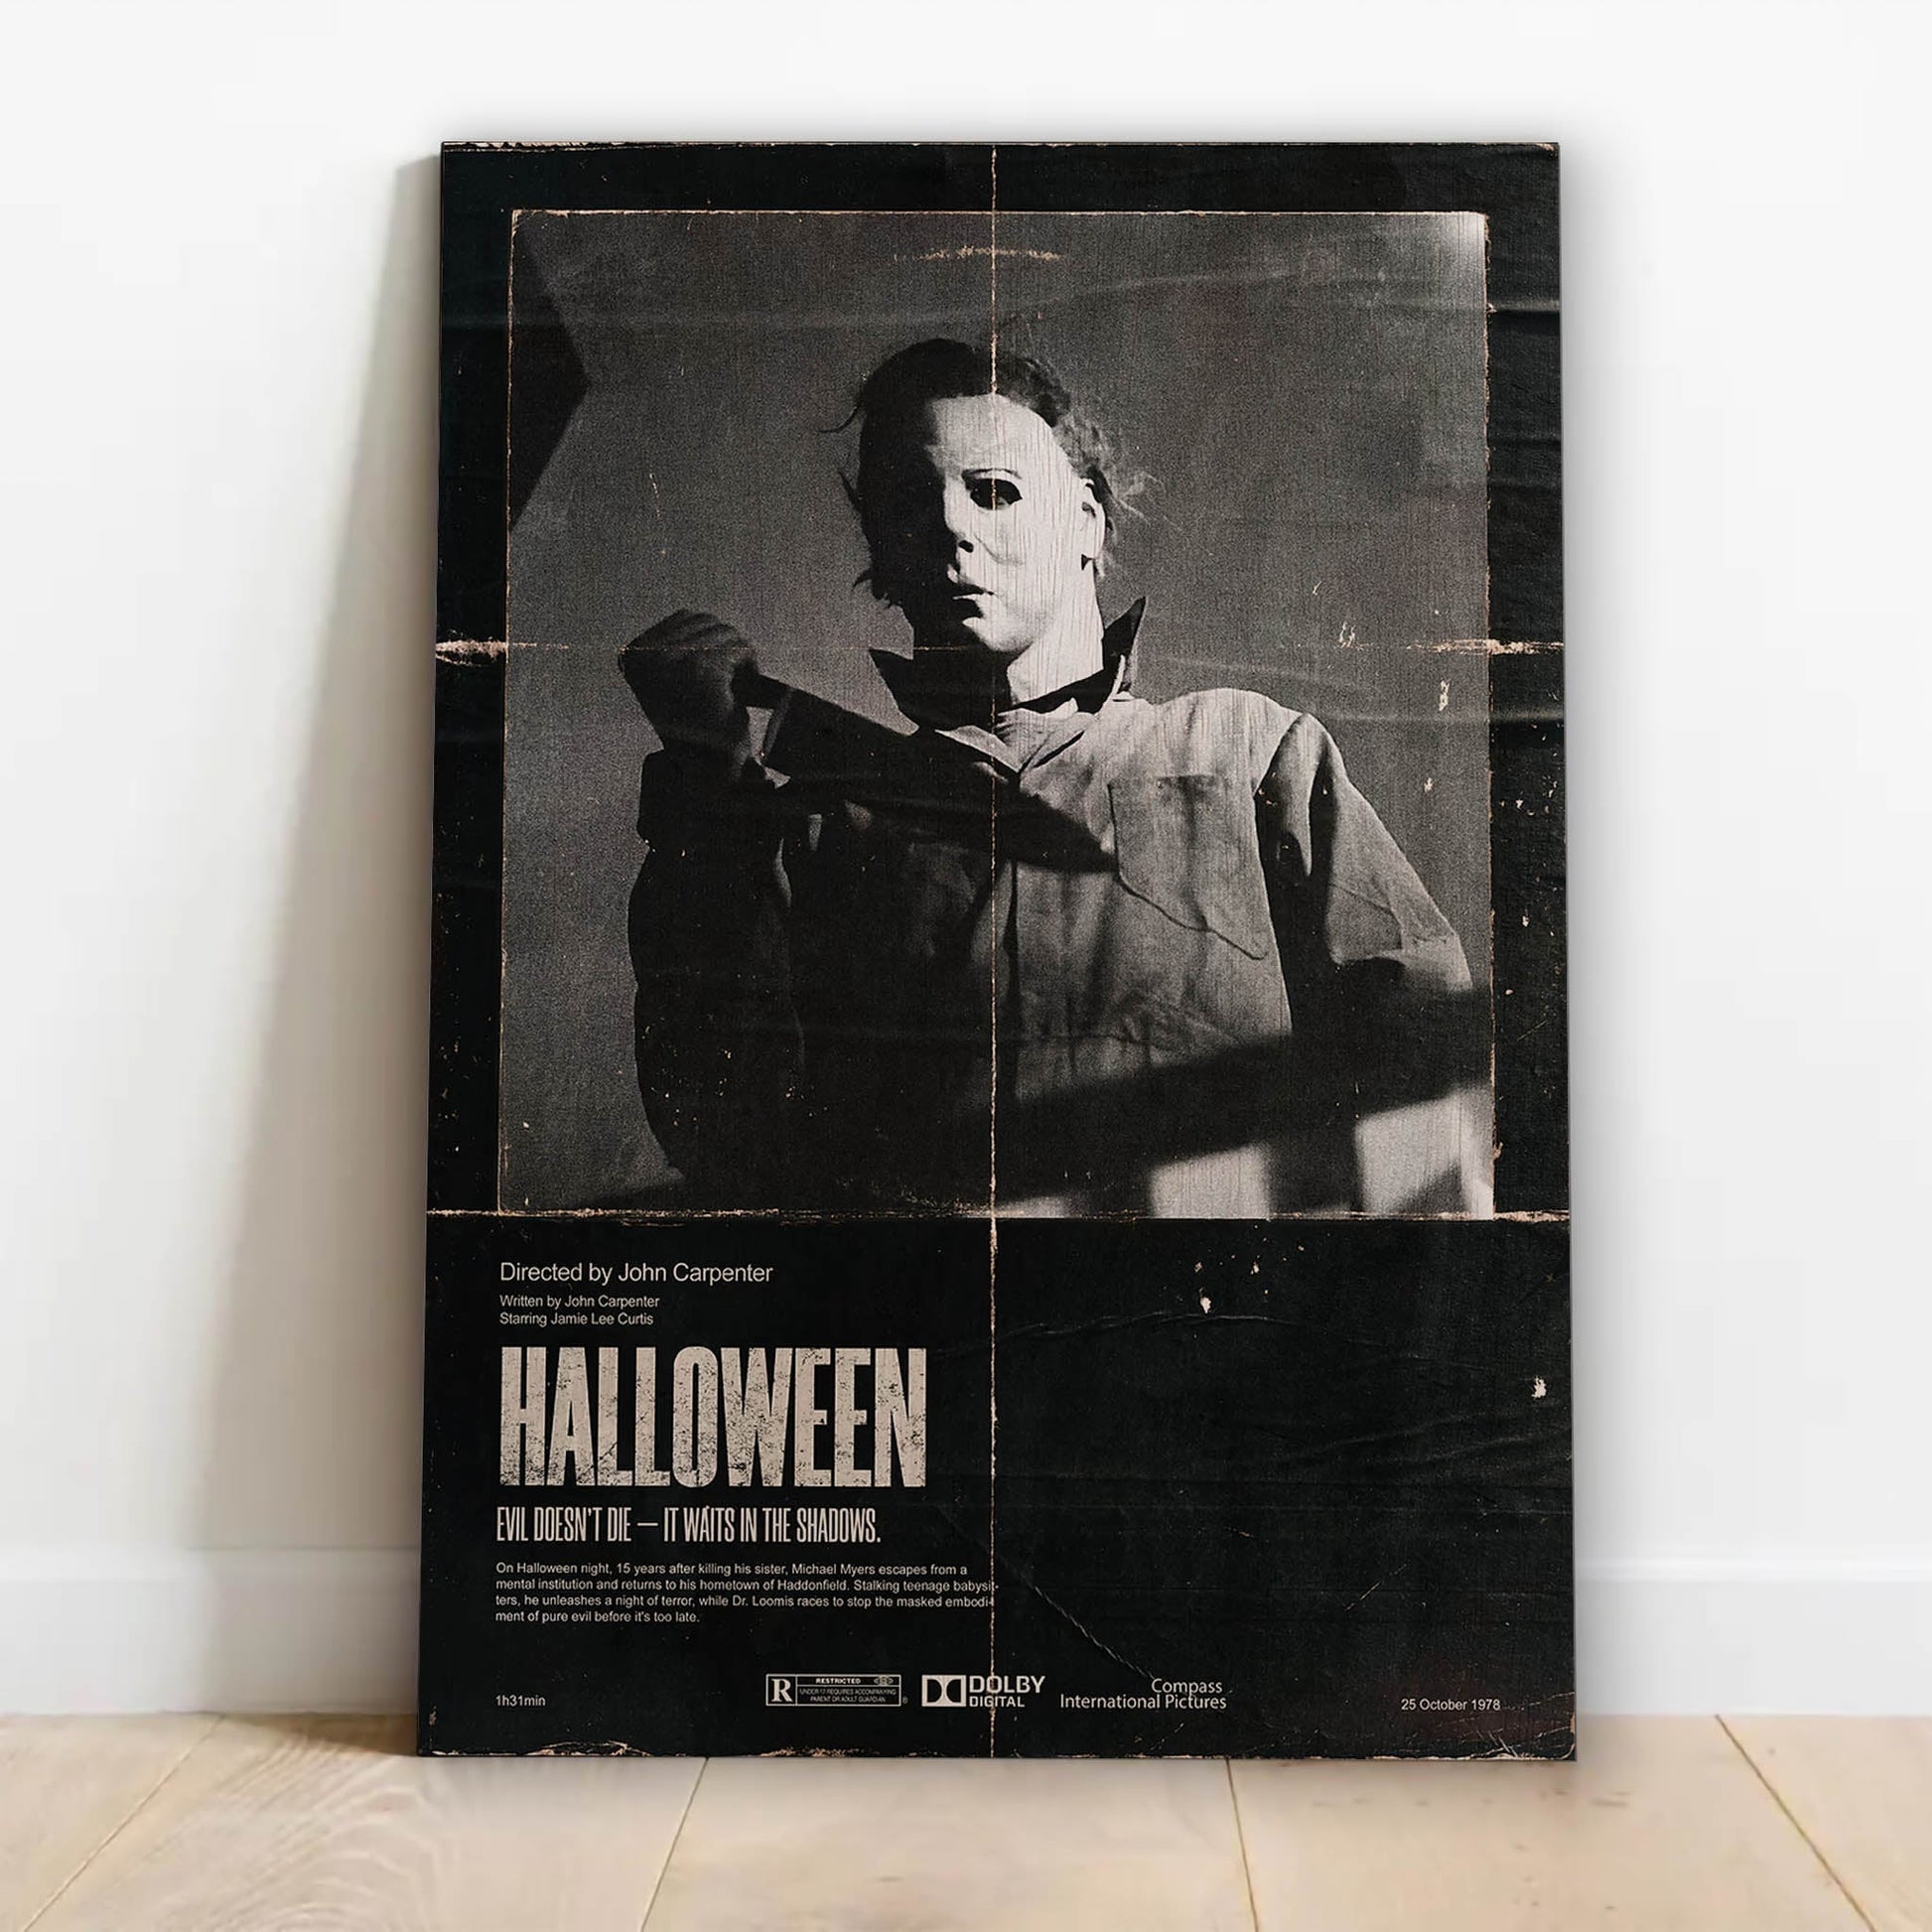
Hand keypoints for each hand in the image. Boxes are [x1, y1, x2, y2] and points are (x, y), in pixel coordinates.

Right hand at [619, 610, 758, 774]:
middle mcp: (646, 654)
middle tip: (733, 684)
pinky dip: (750, 667)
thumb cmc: (694, 727)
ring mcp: (674, 659)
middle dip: (727, 649)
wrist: (707, 771)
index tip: (716, 672)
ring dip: (740, 660)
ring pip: (726, 633)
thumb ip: (676, 647)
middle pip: (707, 622)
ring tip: (736, 690)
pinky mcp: (703, 668)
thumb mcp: (672, 679)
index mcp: (633, 655)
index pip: (684, 618)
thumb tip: (702, 618)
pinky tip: (743, 693)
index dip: (710, 639)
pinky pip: (739, 649)